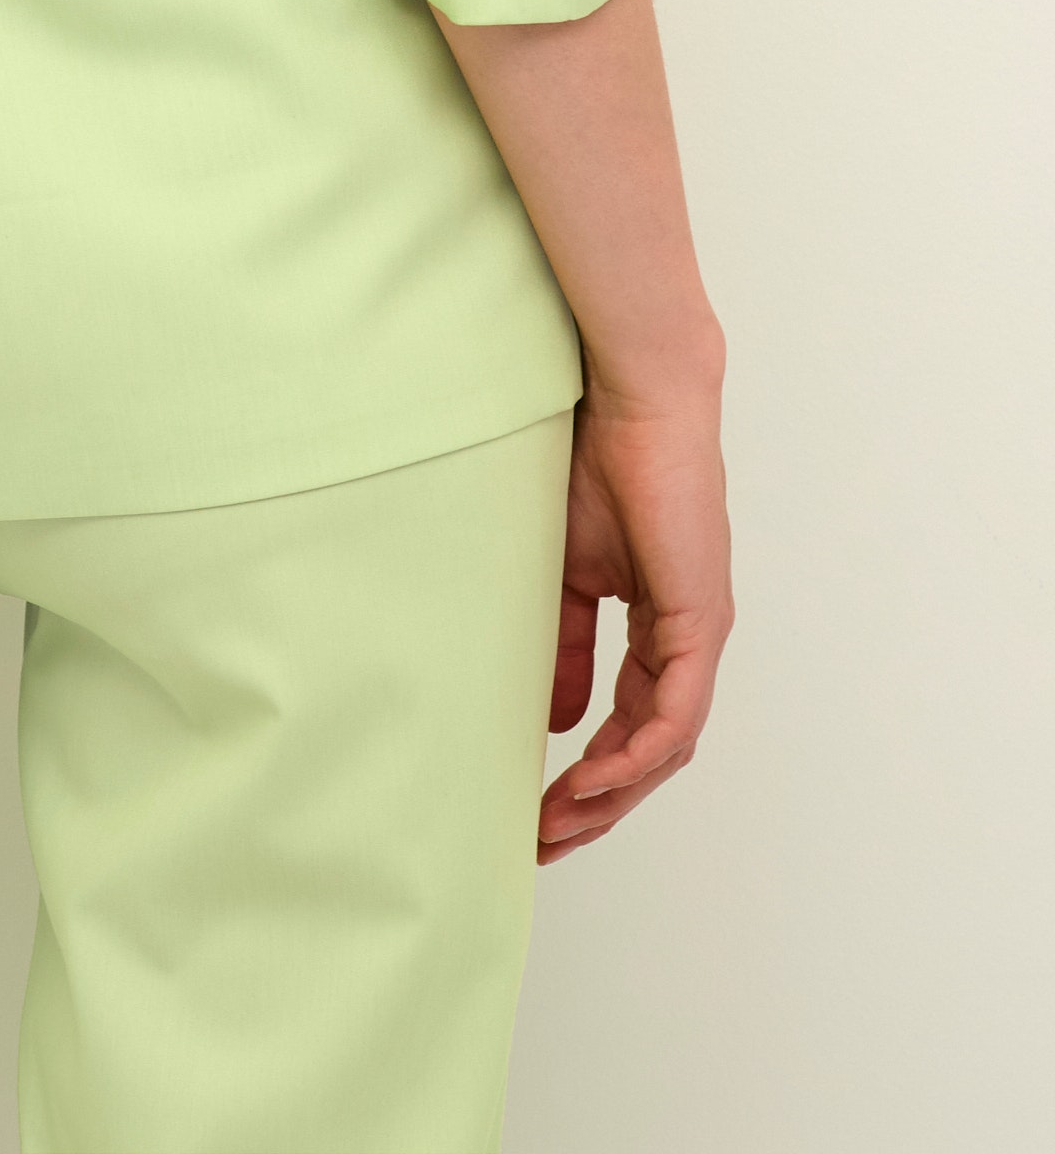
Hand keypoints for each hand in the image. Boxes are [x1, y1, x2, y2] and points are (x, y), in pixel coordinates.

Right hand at [539, 371, 731, 860]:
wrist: (632, 399)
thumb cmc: (594, 462)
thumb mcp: (565, 572)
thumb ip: (565, 644)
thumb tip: (558, 720)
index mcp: (660, 627)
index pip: (631, 723)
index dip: (589, 774)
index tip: (538, 808)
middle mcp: (690, 641)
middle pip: (652, 752)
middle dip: (599, 805)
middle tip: (545, 841)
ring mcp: (700, 634)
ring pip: (667, 746)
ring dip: (613, 792)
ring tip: (560, 821)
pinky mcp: (700, 621)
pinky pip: (675, 714)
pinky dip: (634, 753)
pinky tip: (593, 776)